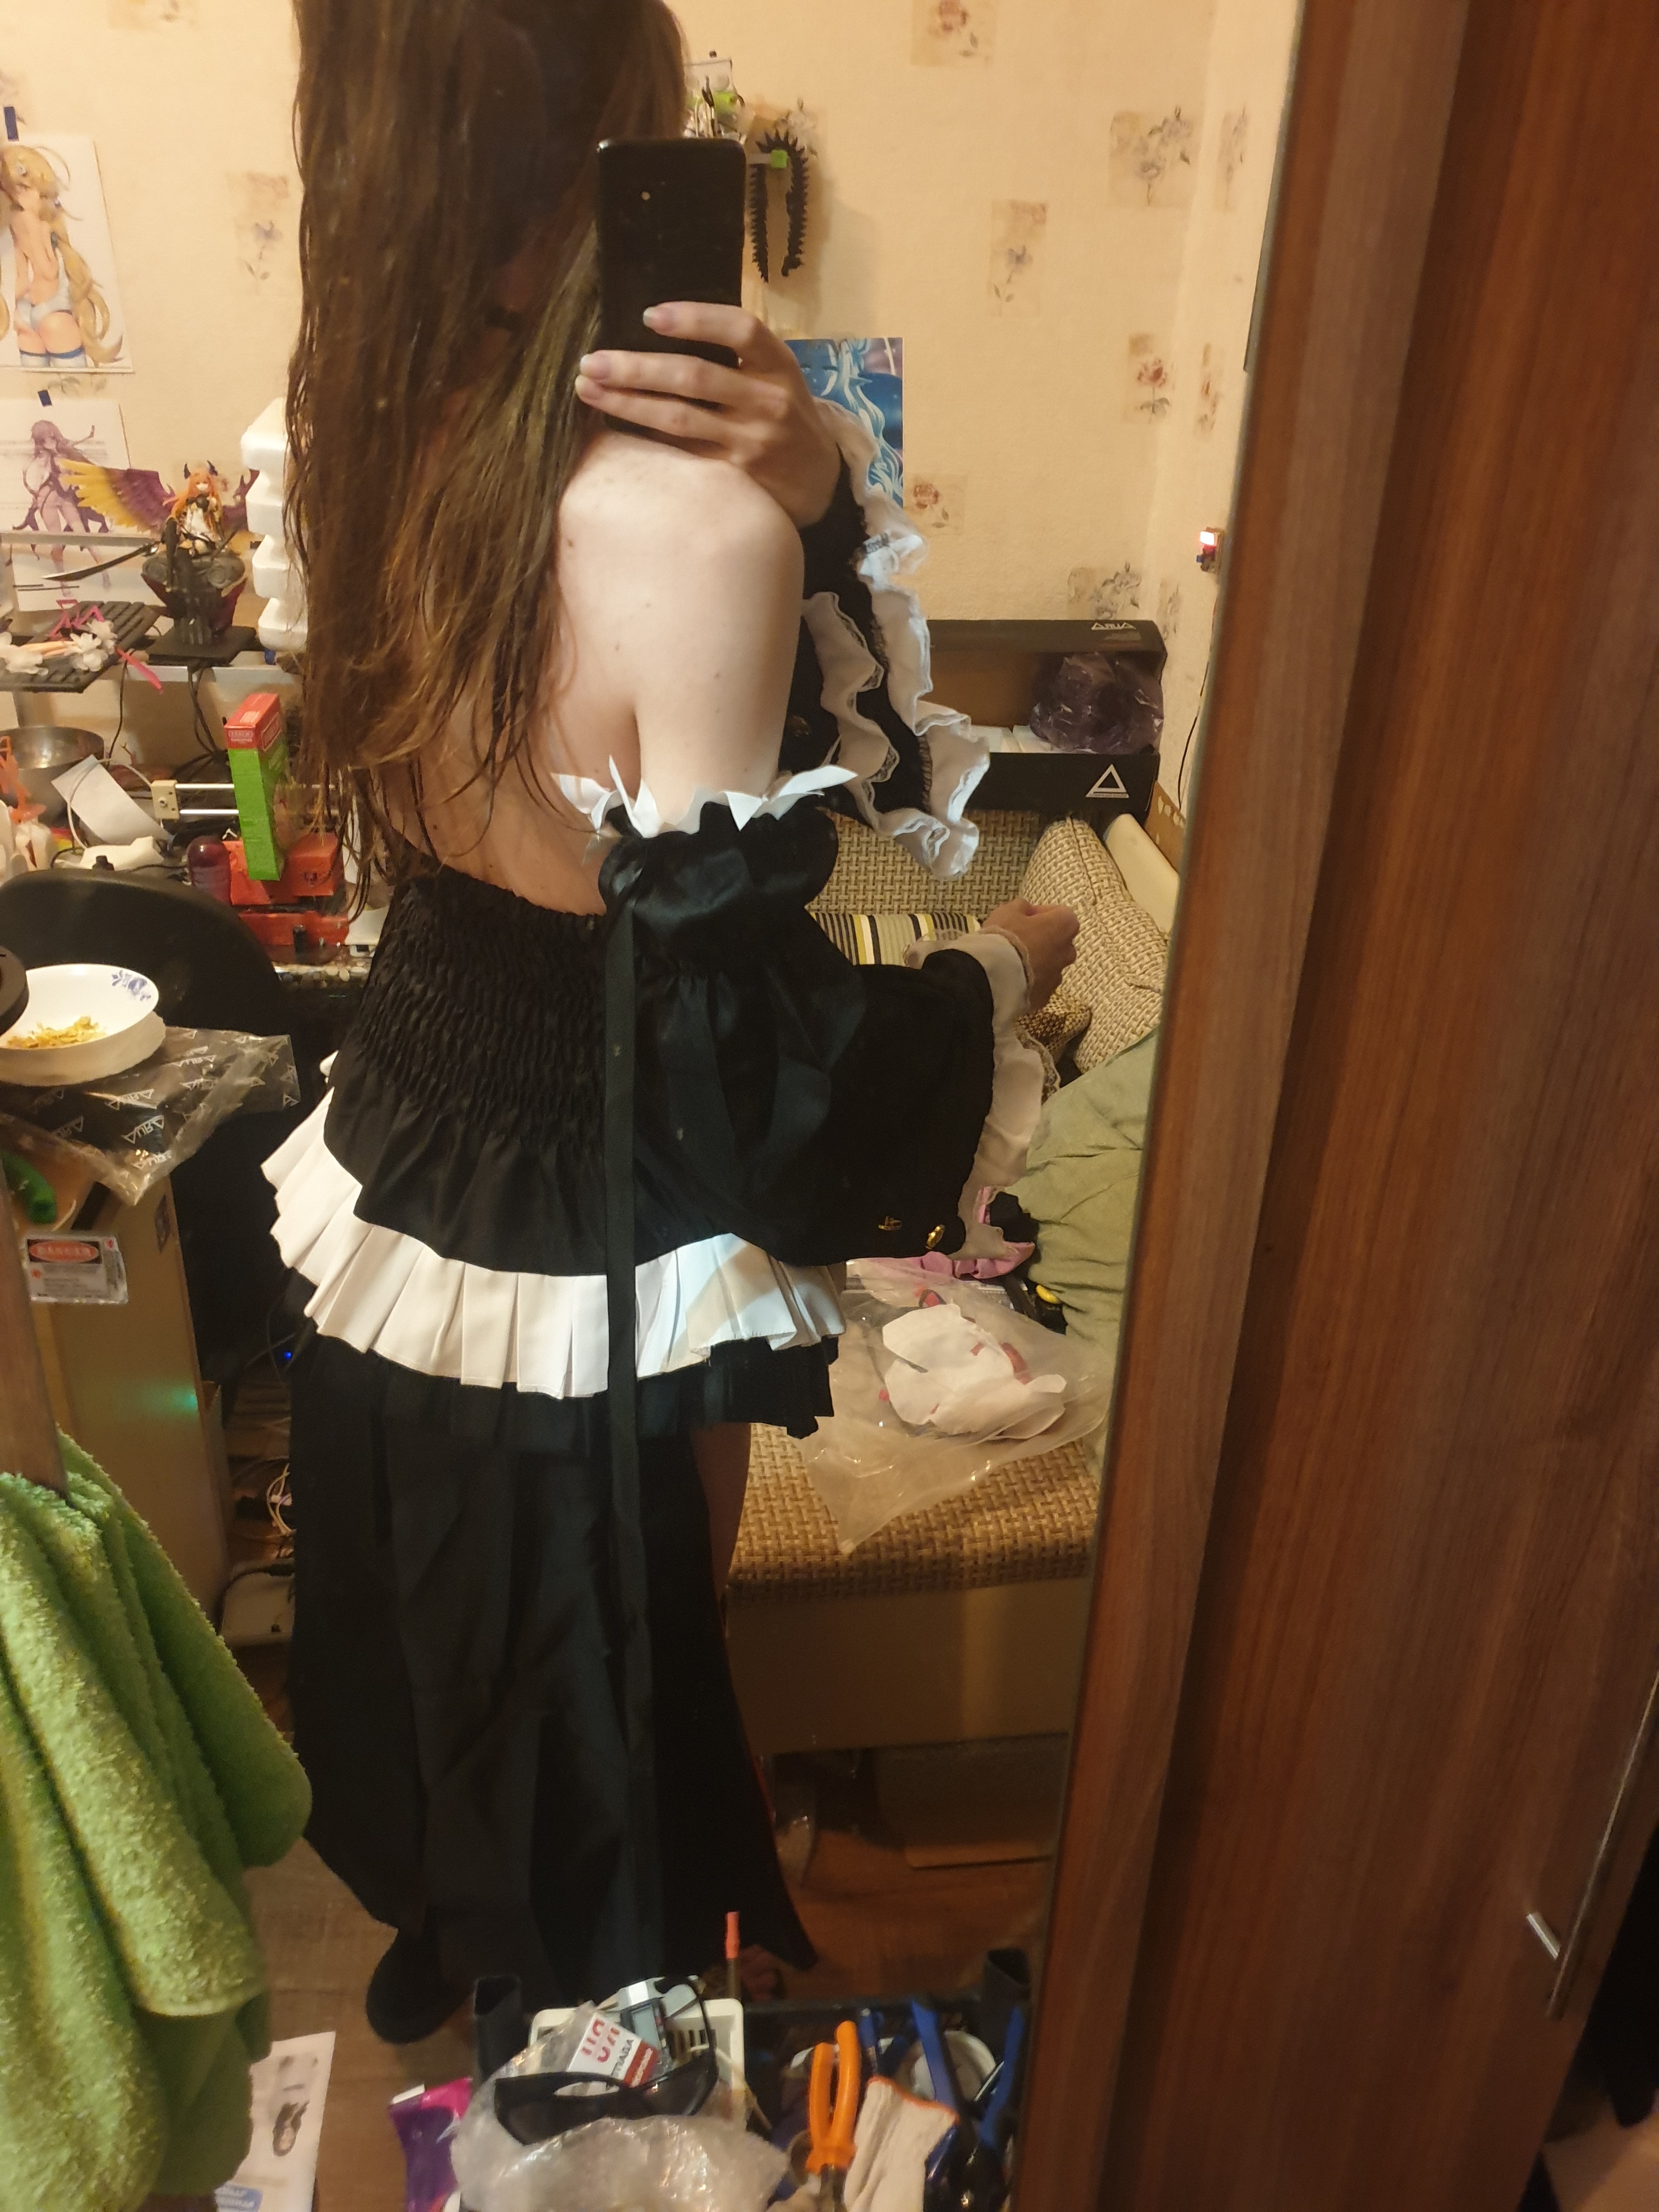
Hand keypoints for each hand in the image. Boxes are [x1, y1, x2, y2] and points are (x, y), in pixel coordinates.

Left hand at [574, 303, 841, 526]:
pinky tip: (615, 429)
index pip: (740, 330)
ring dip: (628, 403)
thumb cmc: (784, 416)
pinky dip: (646, 440)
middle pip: (694, 377)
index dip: (695, 318)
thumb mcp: (776, 375)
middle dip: (637, 367)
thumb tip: (659, 328)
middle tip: (593, 361)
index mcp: (779, 366)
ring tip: (589, 390)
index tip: (650, 316)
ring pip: (679, 419)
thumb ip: (735, 355)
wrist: (819, 481)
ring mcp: (751, 443)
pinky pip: (682, 455)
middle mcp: (767, 402)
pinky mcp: (735, 480)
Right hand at [981, 900, 1080, 1011]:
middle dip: (1043, 938)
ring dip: (1037, 961)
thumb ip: (1021, 906)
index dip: (1042, 913)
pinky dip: (1030, 980)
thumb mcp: (1007, 911)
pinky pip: (1039, 984)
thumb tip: (1026, 909)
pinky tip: (1011, 978)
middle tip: (1020, 938)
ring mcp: (1057, 977)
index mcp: (1064, 926)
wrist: (993, 977)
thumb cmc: (1005, 937)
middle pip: (1059, 941)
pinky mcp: (1045, 997)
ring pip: (1050, 965)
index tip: (1025, 917)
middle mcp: (1068, 952)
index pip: (1061, 913)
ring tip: (1012, 962)